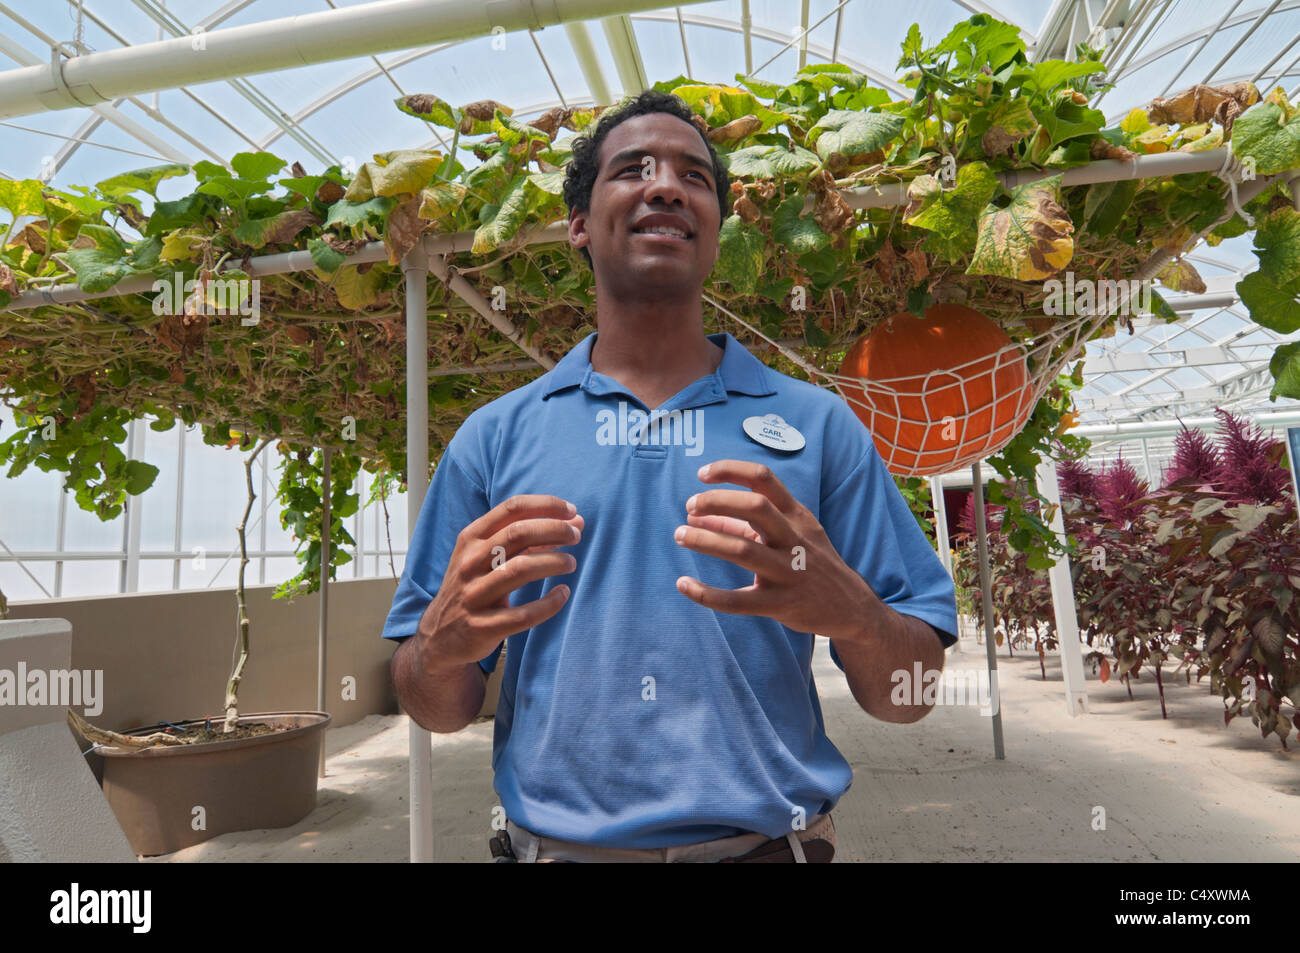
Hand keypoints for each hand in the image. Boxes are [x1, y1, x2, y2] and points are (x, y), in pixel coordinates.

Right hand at [416, 494, 581, 669]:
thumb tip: (575, 522)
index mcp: (471, 539)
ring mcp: (474, 595)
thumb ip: (528, 539)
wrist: (440, 636)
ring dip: (553, 562)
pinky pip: (523, 614)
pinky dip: (549, 603)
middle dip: (554, 530)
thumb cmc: (474, 587)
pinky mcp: (482, 626)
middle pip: (518, 533)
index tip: (571, 511)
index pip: (511, 508)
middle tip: (575, 536)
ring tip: (571, 563)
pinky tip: (563, 594)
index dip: (546, 505)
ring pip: (521, 569)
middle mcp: (470, 563)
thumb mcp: (488, 558)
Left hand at [672, 460, 871, 639]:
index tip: (703, 474)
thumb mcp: (787, 535)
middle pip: (756, 507)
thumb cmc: (810, 562)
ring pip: (743, 551)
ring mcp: (789, 572)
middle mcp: (794, 539)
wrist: (851, 607)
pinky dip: (707, 593)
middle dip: (718, 501)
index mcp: (796, 515)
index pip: (764, 478)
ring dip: (706, 540)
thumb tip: (696, 517)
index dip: (731, 471)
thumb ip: (741, 525)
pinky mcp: (781, 604)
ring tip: (680, 535)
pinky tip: (684, 584)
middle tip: (690, 506)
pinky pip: (738, 601)